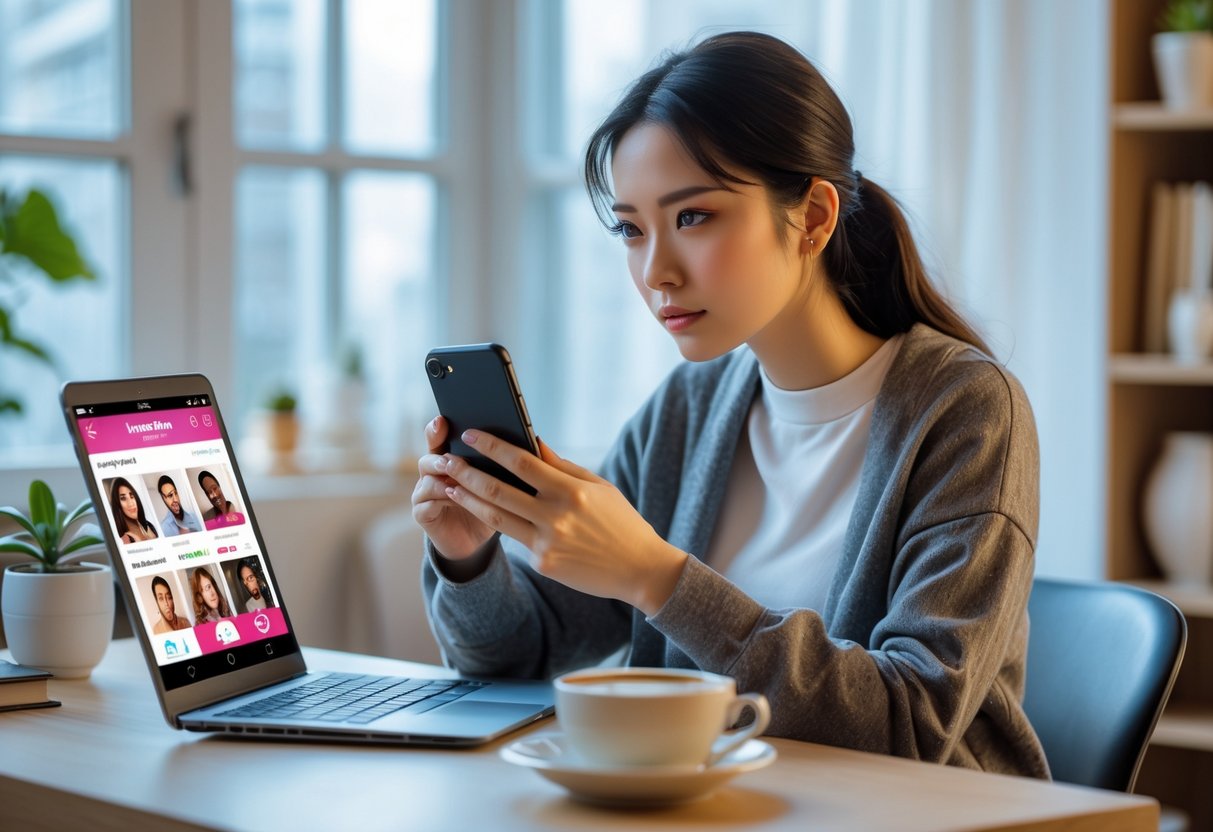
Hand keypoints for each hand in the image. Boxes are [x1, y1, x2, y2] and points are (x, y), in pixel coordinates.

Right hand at [411, 416, 494, 560]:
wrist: (476, 540)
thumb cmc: (490, 506)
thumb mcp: (500, 483)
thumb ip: (506, 463)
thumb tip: (534, 441)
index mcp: (450, 459)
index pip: (438, 438)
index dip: (437, 429)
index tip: (443, 420)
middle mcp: (433, 473)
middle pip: (429, 457)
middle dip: (441, 456)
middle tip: (451, 459)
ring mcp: (425, 493)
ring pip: (427, 478)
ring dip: (442, 478)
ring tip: (454, 478)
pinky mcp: (422, 513)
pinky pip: (425, 503)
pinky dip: (440, 499)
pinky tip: (453, 498)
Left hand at [439, 430, 687, 615]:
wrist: (640, 569)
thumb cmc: (621, 521)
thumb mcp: (597, 487)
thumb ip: (562, 467)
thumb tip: (532, 442)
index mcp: (570, 490)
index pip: (521, 461)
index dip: (491, 446)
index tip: (469, 434)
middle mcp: (556, 516)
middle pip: (498, 490)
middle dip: (466, 472)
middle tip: (443, 459)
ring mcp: (547, 542)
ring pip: (496, 516)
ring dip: (467, 498)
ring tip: (449, 484)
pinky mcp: (543, 563)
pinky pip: (516, 538)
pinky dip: (497, 522)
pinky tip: (480, 509)